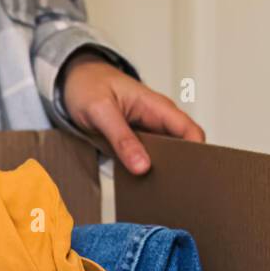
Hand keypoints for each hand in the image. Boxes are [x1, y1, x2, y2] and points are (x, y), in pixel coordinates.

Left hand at [60, 52, 204, 174]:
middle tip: (170, 188)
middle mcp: (157, 119)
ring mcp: (146, 131)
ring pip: (165, 156)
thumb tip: (142, 167)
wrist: (73, 80)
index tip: (189, 175)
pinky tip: (139, 184)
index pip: (191, 131)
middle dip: (180, 167)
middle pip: (182, 147)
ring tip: (155, 190)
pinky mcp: (134, 142)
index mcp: (157, 106)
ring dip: (161, 172)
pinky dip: (145, 171)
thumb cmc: (88, 86)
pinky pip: (146, 158)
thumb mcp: (101, 111)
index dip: (196, 153)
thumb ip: (121, 139)